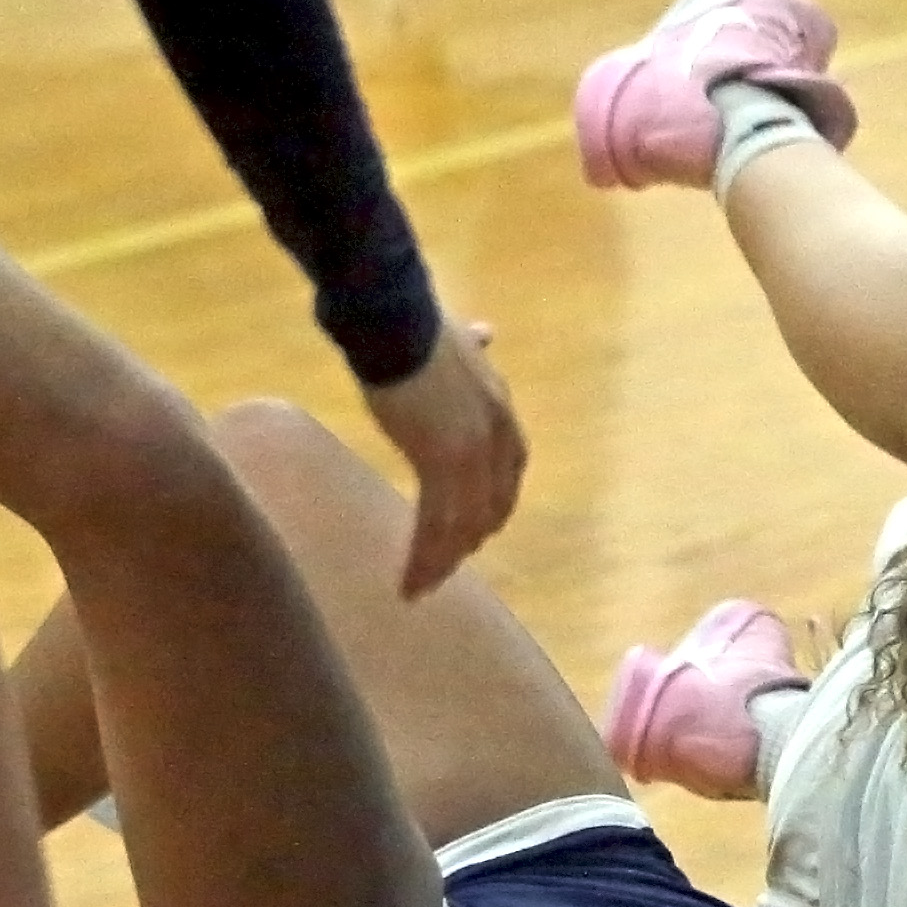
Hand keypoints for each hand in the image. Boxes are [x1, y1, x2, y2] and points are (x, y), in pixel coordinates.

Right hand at [362, 319, 525, 596]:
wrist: (397, 319)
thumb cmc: (417, 324)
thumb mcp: (459, 337)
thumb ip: (474, 346)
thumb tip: (485, 332)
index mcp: (502, 412)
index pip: (509, 473)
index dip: (494, 505)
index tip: (480, 527)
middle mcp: (495, 439)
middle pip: (490, 506)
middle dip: (468, 540)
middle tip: (448, 566)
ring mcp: (471, 454)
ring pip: (462, 525)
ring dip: (443, 562)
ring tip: (424, 587)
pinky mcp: (440, 462)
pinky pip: (435, 524)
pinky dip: (424, 558)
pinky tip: (411, 581)